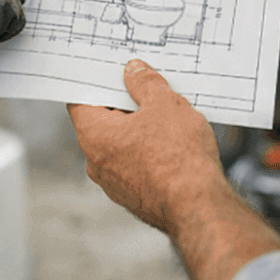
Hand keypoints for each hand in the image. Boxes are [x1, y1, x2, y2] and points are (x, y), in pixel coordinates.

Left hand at [68, 60, 226, 233]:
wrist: (199, 206)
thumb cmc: (178, 157)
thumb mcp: (164, 104)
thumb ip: (145, 83)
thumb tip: (135, 72)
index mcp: (94, 136)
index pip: (80, 101)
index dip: (96, 84)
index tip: (110, 72)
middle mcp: (97, 163)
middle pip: (103, 123)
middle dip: (123, 104)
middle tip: (146, 87)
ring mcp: (115, 184)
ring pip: (122, 145)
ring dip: (139, 129)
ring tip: (167, 114)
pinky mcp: (136, 197)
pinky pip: (136, 165)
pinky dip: (149, 151)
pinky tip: (173, 142)